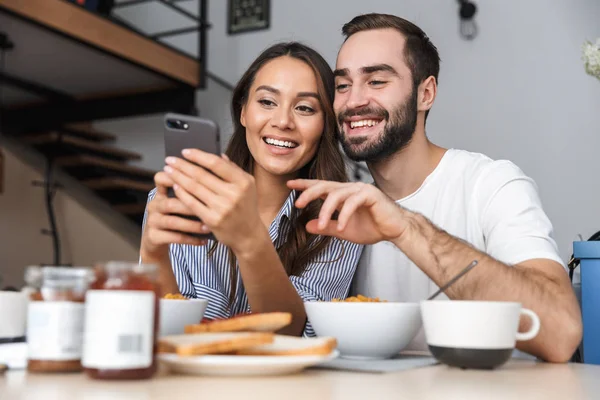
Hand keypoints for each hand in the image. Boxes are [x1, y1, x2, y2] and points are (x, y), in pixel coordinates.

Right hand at [140, 172, 209, 260]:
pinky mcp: (153, 236)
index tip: (194, 180)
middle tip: (210, 210)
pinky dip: (190, 240)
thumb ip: (189, 193)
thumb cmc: (174, 218)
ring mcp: (152, 221)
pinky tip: (203, 241)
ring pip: (172, 222)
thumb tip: (214, 184)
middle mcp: (154, 205)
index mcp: (160, 194)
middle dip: (191, 207)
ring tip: (208, 228)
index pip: (161, 179)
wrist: (156, 241)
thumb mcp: (178, 204)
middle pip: (171, 203)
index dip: (173, 177)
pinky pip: (174, 238)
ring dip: (192, 225)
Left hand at [164, 149, 261, 253]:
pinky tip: (175, 186)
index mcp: (243, 182)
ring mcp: (222, 208)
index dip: (198, 156)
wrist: (248, 235)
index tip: (185, 152)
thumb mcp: (247, 186)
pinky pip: (192, 203)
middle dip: (182, 165)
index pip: (216, 164)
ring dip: (178, 177)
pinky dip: (182, 193)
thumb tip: (219, 155)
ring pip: (194, 188)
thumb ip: (234, 170)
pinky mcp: (213, 220)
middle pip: (201, 175)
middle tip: (170, 159)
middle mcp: (233, 194)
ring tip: (168, 170)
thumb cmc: (246, 208)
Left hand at [287, 179, 408, 244]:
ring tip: (319, 224)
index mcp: (343, 194)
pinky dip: (344, 215)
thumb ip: (326, 227)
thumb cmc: (372, 227)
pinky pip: (352, 203)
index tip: (289, 184)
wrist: (395, 230)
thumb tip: (307, 226)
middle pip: (325, 186)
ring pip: (337, 194)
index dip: (305, 185)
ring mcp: (360, 190)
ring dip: (326, 211)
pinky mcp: (370, 195)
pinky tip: (340, 228)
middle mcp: (350, 189)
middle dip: (309, 193)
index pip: (321, 186)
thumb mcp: (343, 230)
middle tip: (297, 203)